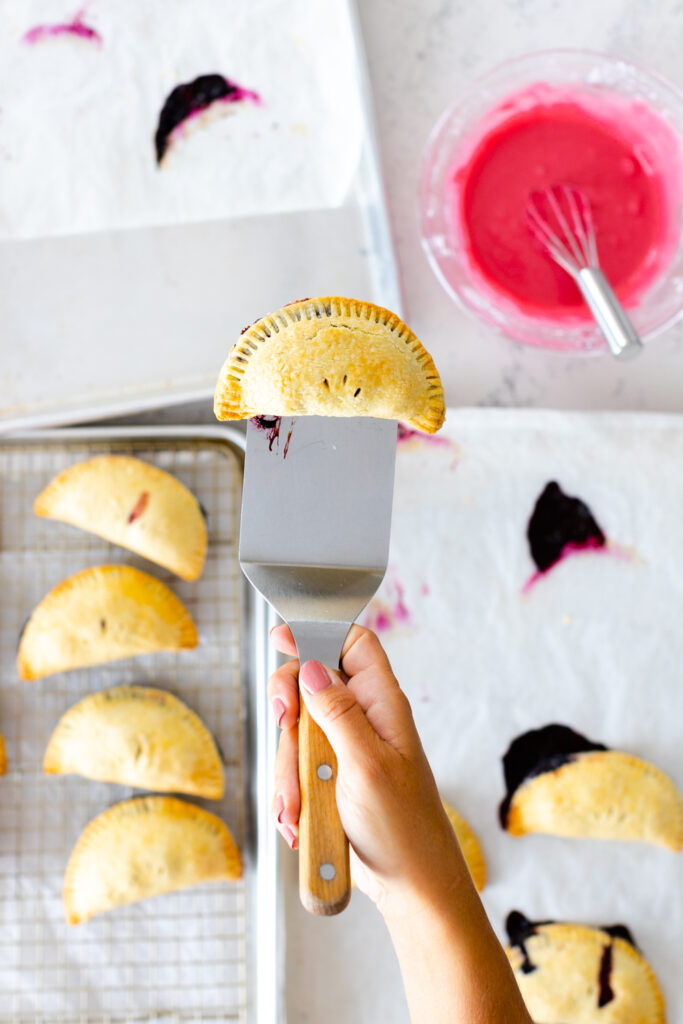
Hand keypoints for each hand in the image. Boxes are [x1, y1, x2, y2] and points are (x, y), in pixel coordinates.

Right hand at [268, 623, 466, 912]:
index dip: (319, 633)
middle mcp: (361, 721)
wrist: (408, 886)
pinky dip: (289, 795)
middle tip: (284, 726)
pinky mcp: (327, 780)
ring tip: (300, 809)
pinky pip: (292, 771)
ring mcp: (342, 751)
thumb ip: (337, 714)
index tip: (281, 636)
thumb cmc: (403, 827)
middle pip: (309, 685)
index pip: (353, 645)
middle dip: (289, 711)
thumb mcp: (366, 765)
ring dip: (288, 772)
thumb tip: (313, 666)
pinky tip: (299, 822)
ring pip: (294, 735)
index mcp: (381, 705)